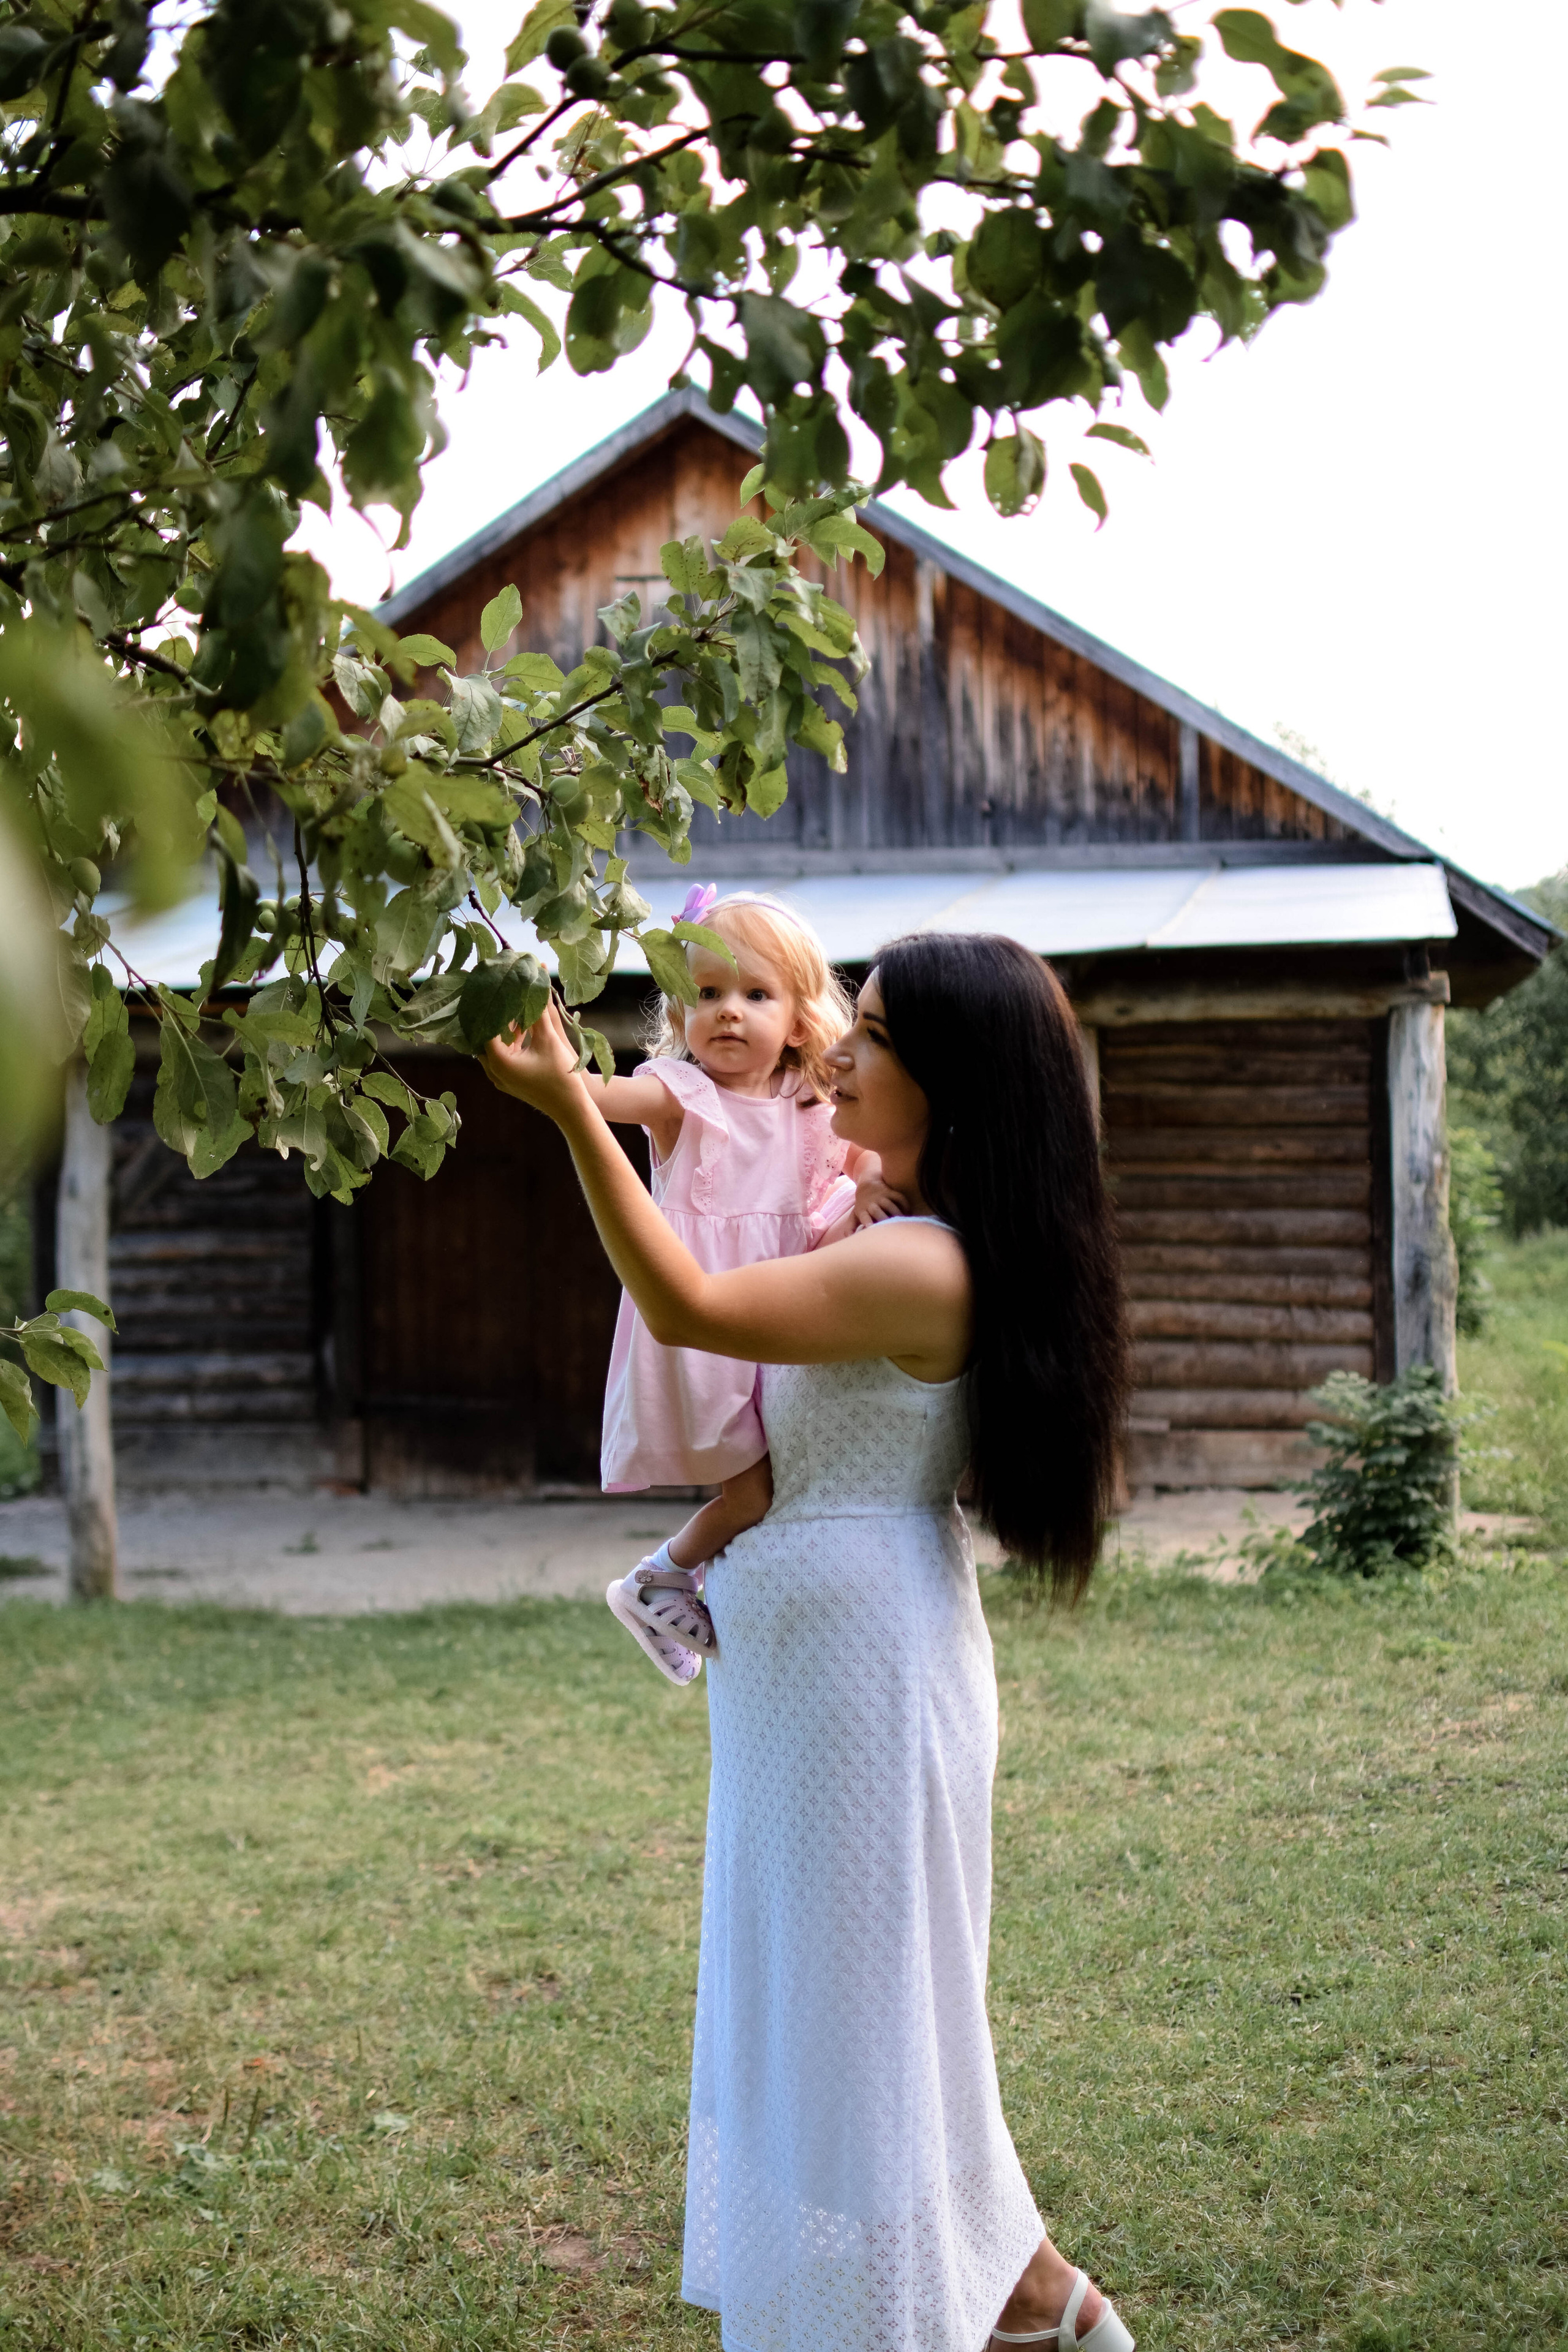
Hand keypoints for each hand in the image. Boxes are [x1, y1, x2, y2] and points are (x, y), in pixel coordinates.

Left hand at [482, 998, 584, 1119]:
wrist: (571, 1107)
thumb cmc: (561, 1075)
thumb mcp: (549, 1039)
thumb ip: (539, 1011)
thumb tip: (538, 982)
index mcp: (499, 1062)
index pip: (486, 1028)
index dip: (492, 1008)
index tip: (497, 991)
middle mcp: (495, 1072)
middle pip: (487, 1037)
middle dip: (497, 1018)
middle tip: (503, 997)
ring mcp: (502, 1078)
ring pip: (496, 1047)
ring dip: (505, 1030)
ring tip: (515, 1009)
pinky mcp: (511, 1080)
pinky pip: (504, 1056)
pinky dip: (511, 1042)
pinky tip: (524, 1027)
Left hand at [852, 1174, 906, 1228]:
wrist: (867, 1185)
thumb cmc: (862, 1206)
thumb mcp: (854, 1215)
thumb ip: (850, 1228)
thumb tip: (849, 1239)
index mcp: (862, 1210)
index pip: (865, 1217)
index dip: (868, 1222)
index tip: (872, 1228)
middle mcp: (872, 1204)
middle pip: (878, 1212)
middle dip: (884, 1219)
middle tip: (892, 1230)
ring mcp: (882, 1197)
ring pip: (890, 1205)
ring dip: (897, 1214)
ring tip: (903, 1223)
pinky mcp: (890, 1192)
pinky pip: (900, 1198)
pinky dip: (905, 1205)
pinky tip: (909, 1213)